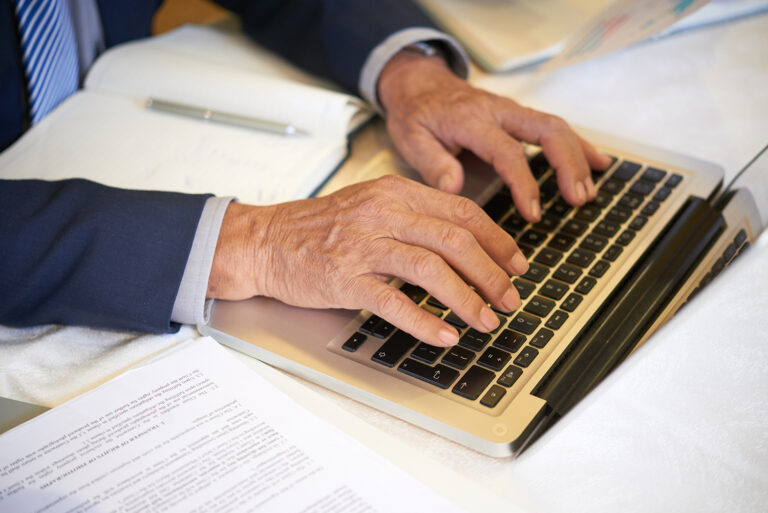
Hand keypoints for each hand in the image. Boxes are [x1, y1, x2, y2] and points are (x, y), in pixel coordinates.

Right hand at [207, 176, 528, 346]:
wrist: (266, 241)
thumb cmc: (319, 228)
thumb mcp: (370, 204)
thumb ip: (414, 215)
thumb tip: (463, 241)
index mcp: (395, 192)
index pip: (461, 211)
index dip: (497, 240)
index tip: (516, 263)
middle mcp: (383, 214)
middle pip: (455, 239)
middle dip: (491, 273)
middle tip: (510, 297)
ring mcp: (364, 247)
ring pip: (431, 269)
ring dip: (467, 298)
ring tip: (487, 319)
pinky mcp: (346, 279)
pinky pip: (394, 302)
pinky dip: (425, 321)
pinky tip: (445, 335)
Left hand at [378, 51, 611, 221]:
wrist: (418, 84)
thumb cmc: (415, 115)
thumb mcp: (411, 139)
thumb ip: (433, 164)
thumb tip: (454, 188)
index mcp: (472, 120)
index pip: (508, 152)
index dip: (524, 184)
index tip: (533, 214)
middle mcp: (499, 111)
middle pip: (547, 130)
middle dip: (568, 165)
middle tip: (578, 200)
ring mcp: (512, 111)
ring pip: (557, 127)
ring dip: (578, 158)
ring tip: (589, 192)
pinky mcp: (518, 115)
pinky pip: (554, 127)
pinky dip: (578, 145)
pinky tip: (598, 163)